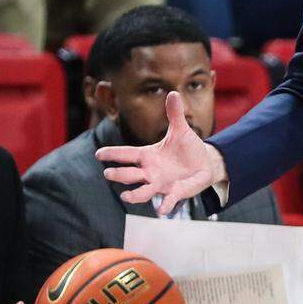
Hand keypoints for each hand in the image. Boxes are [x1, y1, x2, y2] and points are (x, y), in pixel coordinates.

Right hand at [98, 91, 226, 214]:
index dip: (113, 153)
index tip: (98, 154)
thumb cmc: (187, 147)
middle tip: (107, 173)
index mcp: (148, 155)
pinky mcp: (175, 192)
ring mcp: (161, 183)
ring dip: (135, 195)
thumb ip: (174, 114)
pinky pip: (168, 200)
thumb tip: (173, 92)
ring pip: (143, 191)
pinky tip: (162, 211)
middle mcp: (151, 171)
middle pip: (130, 174)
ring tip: (126, 196)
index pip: (127, 154)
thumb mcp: (181, 129)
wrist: (204, 163)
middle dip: (119, 174)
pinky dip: (165, 205)